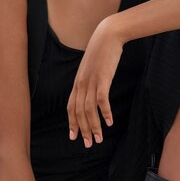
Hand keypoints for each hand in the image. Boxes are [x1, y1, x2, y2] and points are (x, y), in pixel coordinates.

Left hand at [67, 18, 123, 146]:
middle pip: (78, 112)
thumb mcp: (91, 69)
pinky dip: (104, 113)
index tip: (73, 137)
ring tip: (99, 139)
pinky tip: (109, 123)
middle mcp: (81, 84)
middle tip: (88, 144)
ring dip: (94, 126)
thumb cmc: (101, 52)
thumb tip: (91, 93)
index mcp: (77, 83)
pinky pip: (102, 100)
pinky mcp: (103, 78)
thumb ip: (89, 81)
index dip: (71, 123)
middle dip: (82, 130)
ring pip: (89, 110)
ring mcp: (91, 82)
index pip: (70, 107)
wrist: (107, 36)